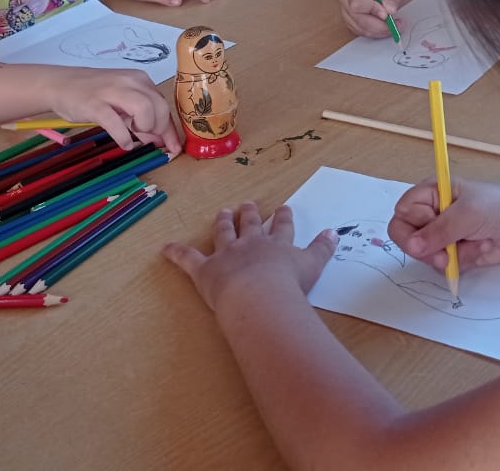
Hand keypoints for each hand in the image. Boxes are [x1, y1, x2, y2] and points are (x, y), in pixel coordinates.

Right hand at [42, 66, 181, 152]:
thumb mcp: (122, 103)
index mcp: (139, 80)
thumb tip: (159, 139)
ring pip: (144, 109)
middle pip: (159, 107)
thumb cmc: (94, 94)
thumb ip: (141, 118)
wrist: (60, 84)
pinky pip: (116, 123)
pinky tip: (124, 143)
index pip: (163, 105)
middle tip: (147, 137)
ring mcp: (112, 92)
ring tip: (134, 133)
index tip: (174, 147)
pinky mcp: (95, 105)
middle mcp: (130, 82)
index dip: (171, 129)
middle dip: (159, 129)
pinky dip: (124, 137)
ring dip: (145, 127)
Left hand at [163, 203, 336, 312]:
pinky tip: (165, 248)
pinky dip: (175, 254)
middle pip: (250, 225)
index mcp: (276, 245)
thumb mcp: (313, 266)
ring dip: (223, 223)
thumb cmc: (289, 285)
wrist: (261, 295)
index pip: (282, 228)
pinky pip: (188, 259)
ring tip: (223, 212)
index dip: (283, 218)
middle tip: (248, 204)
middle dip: (249, 214)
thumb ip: (323, 249)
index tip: (283, 208)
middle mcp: (251, 244)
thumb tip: (335, 232)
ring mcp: (227, 254)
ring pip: (223, 233)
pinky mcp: (206, 269)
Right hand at [337, 0, 402, 37]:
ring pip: (361, 29)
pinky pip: (363, 33)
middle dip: (380, 26)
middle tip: (396, 25)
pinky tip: (385, 29)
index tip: (386, 14)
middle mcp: (346, 0)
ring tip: (394, 27)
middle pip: (359, 19)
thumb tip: (390, 10)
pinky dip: (376, 33)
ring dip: (380, 31)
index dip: (372, 10)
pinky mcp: (350, 24)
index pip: (357, 3)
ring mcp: (346, 14)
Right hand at [387, 177, 499, 273]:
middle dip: (429, 250)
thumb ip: (439, 230)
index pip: (401, 214)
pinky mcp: (452, 253)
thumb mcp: (466, 214)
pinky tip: (481, 247)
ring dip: (454, 255)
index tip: (430, 232)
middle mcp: (429, 215)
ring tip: (478, 241)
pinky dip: (464, 261)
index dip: (411, 227)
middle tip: (447, 255)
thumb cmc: (496, 206)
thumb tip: (413, 248)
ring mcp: (440, 236)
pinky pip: (444, 266)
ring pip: (427, 257)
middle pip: (407, 240)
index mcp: (428, 195)